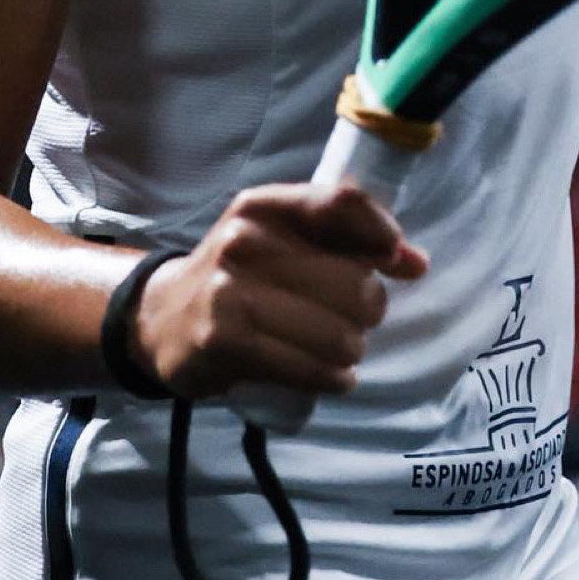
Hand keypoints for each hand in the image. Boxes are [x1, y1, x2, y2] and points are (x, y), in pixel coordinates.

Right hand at [132, 182, 429, 402]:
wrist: (161, 319)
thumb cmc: (238, 277)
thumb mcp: (280, 242)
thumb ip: (346, 243)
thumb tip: (417, 263)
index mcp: (264, 205)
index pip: (341, 201)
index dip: (380, 231)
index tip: (396, 259)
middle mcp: (245, 240)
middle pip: (352, 278)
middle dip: (369, 309)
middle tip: (357, 322)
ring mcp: (230, 291)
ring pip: (336, 331)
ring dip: (351, 350)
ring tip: (342, 353)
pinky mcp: (225, 341)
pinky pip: (308, 367)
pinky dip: (333, 378)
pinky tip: (334, 376)